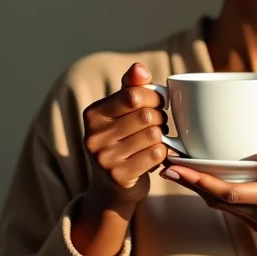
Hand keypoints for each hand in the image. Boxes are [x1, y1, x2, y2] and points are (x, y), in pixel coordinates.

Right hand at [82, 62, 168, 209]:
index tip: (159, 103)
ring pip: (154, 134)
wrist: (112, 188)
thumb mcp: (121, 113)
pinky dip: (163, 152)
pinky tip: (155, 155)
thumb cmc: (121, 141)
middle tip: (160, 123)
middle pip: (147, 115)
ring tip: (156, 139)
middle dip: (161, 117)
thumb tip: (139, 67)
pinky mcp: (119, 176)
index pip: (133, 95)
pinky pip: (156, 154)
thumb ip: (131, 88)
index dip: (154, 97)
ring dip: (163, 136)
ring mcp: (104, 159)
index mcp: (93, 115)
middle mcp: (93, 136)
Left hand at [160, 149, 256, 255]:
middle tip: (166, 164)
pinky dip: (213, 193)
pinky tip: (204, 179)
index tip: (178, 167)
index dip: (199, 181)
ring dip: (198, 189)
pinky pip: (231, 207)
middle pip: (216, 200)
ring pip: (221, 206)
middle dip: (190, 183)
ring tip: (178, 169)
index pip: (229, 192)